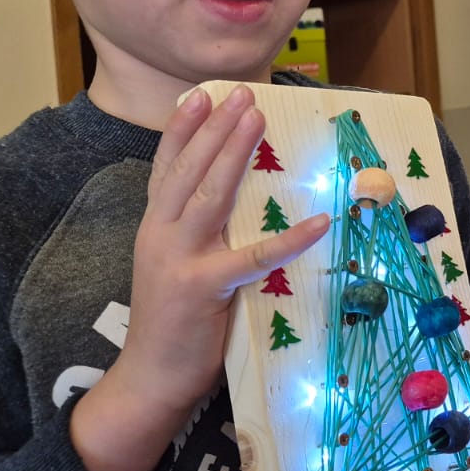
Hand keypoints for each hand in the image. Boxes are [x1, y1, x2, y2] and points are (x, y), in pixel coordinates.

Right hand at [125, 86, 329, 416]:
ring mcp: (179, 259)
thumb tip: (238, 203)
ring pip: (210, 196)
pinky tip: (318, 221)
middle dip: (217, 128)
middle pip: (190, 171)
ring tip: (257, 120)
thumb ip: (199, 236)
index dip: (183, 130)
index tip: (201, 95)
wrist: (150, 376)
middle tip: (242, 93)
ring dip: (234, 154)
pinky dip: (289, 238)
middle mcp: (161, 235)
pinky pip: (254, 256)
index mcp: (155, 228)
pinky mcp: (203, 287)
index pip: (167, 168)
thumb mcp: (180, 267)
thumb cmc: (176, 323)